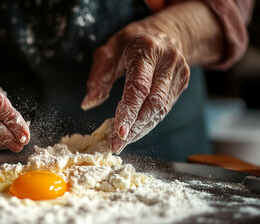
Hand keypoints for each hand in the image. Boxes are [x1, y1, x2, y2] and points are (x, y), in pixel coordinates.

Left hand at [81, 1, 224, 153]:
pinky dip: (147, 123)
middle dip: (133, 127)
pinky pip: (164, 110)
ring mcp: (179, 74)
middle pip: (152, 103)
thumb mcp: (109, 50)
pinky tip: (134, 132)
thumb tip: (88, 103)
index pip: (139, 86)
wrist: (165, 34)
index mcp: (147, 50)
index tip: (118, 132)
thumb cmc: (131, 42)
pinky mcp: (181, 85)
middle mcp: (168, 62)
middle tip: (115, 144)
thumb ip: (98, 77)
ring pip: (160, 111)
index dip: (129, 111)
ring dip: (140, 130)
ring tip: (121, 142)